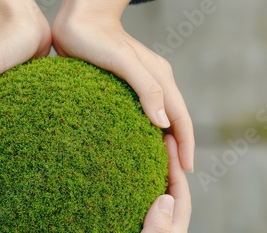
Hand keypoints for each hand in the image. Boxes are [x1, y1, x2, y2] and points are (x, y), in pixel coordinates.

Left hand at [52, 0, 193, 171]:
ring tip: (156, 170)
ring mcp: (141, 86)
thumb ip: (145, 86)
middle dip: (178, 150)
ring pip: (158, 120)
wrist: (79, 19)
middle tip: (173, 178)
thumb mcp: (121, 60)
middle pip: (174, 122)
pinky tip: (135, 148)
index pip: (180, 118)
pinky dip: (144, 134)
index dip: (186, 145)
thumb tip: (162, 122)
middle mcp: (155, 83)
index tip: (187, 171)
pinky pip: (140, 116)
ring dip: (162, 144)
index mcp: (161, 78)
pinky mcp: (125, 89)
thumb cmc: (95, 38)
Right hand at [59, 134, 190, 232]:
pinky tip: (110, 180)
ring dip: (144, 177)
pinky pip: (130, 210)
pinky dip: (126, 192)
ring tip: (130, 152)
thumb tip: (167, 196)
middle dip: (162, 167)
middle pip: (168, 194)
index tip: (166, 141)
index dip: (175, 168)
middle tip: (149, 139)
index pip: (180, 197)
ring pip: (148, 201)